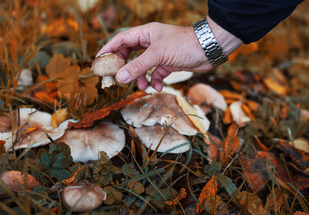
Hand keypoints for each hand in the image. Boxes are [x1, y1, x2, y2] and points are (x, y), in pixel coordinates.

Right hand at [96, 22, 213, 90]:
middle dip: (124, 67)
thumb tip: (119, 78)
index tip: (99, 61)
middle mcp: (151, 42)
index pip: (121, 40)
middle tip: (116, 78)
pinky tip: (158, 86)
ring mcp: (160, 53)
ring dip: (140, 77)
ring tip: (141, 86)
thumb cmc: (184, 44)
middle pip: (130, 54)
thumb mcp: (158, 55)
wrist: (209, 49)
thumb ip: (138, 66)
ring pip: (143, 66)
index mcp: (146, 33)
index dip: (109, 50)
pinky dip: (155, 80)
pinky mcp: (169, 63)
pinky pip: (156, 73)